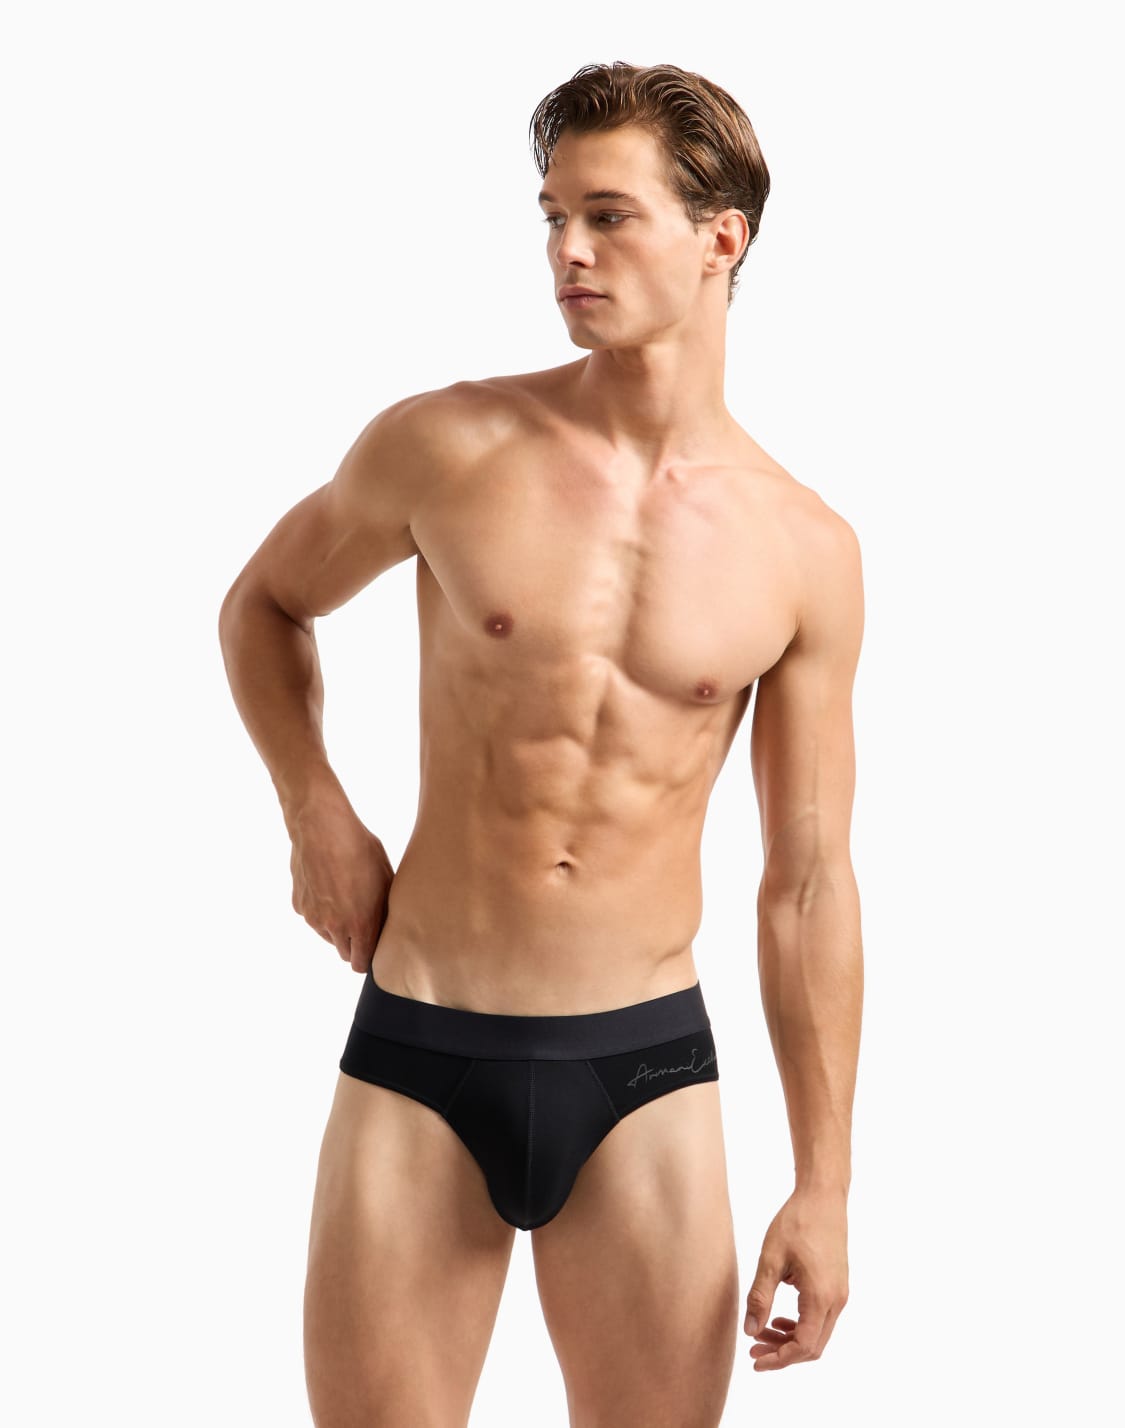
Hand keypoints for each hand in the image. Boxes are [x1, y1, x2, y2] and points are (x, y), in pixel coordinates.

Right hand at [288, 800, 394, 972]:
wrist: (321, 827)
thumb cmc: (359, 849)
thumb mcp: (385, 878)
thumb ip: (385, 910)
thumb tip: (388, 926)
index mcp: (359, 924)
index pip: (361, 965)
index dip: (369, 959)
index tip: (374, 949)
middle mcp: (333, 927)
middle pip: (345, 953)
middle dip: (355, 943)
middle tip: (363, 920)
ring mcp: (313, 918)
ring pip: (328, 936)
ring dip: (337, 927)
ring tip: (346, 897)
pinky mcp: (299, 906)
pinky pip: (314, 918)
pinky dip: (321, 910)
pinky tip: (328, 886)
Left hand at [743, 1187, 848, 1370]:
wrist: (823, 1197)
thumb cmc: (796, 1222)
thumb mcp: (770, 1259)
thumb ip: (760, 1297)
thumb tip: (750, 1331)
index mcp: (820, 1296)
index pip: (802, 1346)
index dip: (779, 1359)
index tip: (755, 1360)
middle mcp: (836, 1301)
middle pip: (812, 1347)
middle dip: (782, 1353)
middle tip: (753, 1348)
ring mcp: (840, 1294)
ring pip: (818, 1334)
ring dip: (791, 1340)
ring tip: (762, 1332)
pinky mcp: (838, 1286)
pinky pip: (821, 1319)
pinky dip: (801, 1326)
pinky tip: (781, 1318)